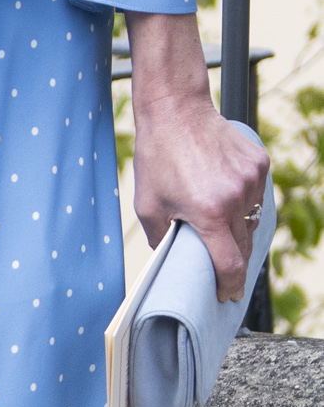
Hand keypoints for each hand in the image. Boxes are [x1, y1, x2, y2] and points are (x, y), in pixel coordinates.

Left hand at [127, 10, 271, 304]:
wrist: (176, 111)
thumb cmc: (157, 158)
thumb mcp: (148, 205)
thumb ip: (162, 239)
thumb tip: (170, 263)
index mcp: (209, 212)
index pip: (230, 264)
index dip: (230, 285)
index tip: (227, 295)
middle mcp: (236, 198)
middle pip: (244, 245)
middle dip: (232, 261)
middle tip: (220, 268)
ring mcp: (251, 180)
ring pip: (251, 220)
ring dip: (237, 228)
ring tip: (215, 221)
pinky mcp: (259, 164)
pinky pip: (255, 195)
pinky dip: (242, 201)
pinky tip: (222, 191)